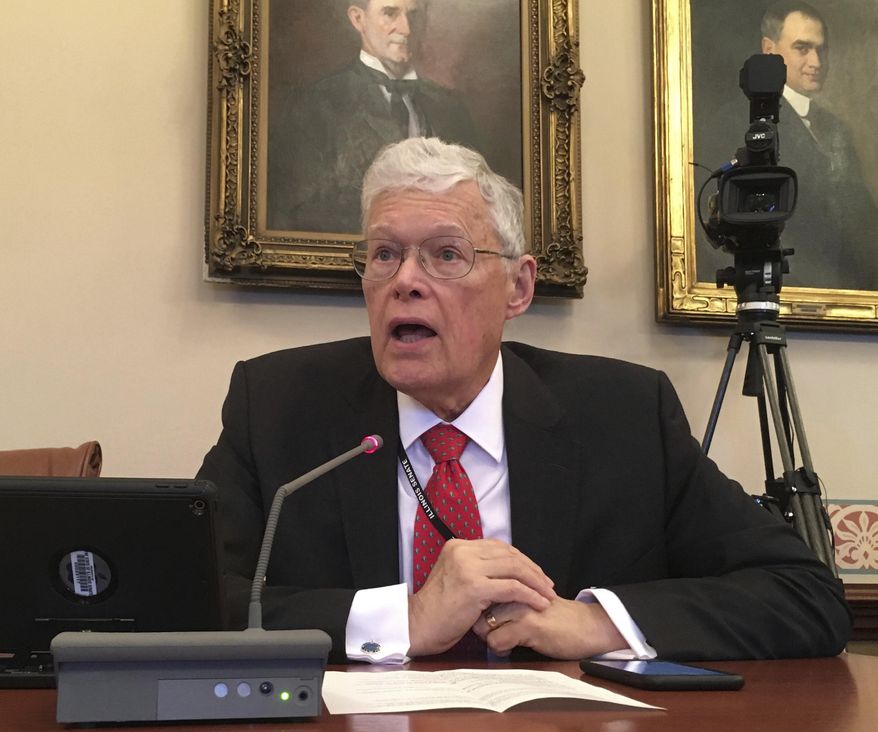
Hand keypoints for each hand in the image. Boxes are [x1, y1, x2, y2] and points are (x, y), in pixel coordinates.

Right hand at [407, 538, 556, 656]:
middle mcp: (462, 551)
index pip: (499, 547)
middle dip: (533, 570)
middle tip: (547, 585)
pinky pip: (511, 588)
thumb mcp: (455, 577)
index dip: (521, 560)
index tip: (536, 574)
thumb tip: (506, 570)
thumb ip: (476, 568)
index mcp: (458, 546)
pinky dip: (529, 595)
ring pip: (514, 569)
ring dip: (535, 582)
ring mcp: (468, 567)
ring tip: (548, 595)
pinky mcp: (474, 586)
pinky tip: (539, 603)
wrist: (417, 625)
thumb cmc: (438, 609)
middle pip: (509, 555)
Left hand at [473, 597, 627, 659]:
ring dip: (488, 638)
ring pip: (482, 625)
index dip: (476, 609)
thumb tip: (473, 608)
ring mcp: (520, 606)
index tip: (485, 619)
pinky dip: (500, 648)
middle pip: (476, 609)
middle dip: (479, 624)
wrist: (585, 626)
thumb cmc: (553, 615)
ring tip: (505, 639)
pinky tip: (513, 646)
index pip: (478, 591)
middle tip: (494, 633)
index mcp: (513, 579)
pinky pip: (496, 640)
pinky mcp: (529, 624)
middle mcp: (515, 588)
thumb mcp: (526, 599)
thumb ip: (503, 597)